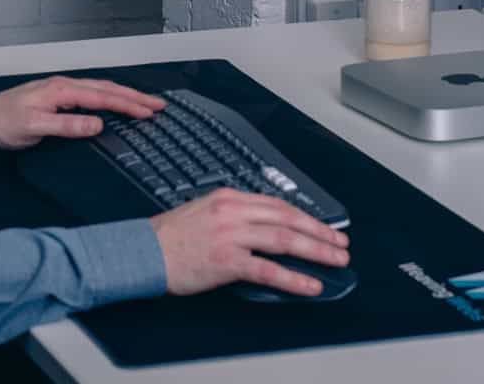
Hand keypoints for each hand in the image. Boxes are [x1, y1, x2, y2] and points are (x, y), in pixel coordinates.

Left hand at [0, 76, 165, 150]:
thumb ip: (66, 125)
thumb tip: (96, 124)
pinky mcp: (59, 98)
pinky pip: (92, 95)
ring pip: (101, 90)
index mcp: (61, 90)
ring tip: (146, 103)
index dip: (129, 105)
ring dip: (125, 96)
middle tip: (159, 105)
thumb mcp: (34, 127)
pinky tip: (116, 104)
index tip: (150, 112)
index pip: (103, 96)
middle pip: (107, 89)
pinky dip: (110, 98)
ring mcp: (62, 91)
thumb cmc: (4, 122)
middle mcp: (64, 86)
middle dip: (135, 97)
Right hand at [149, 188, 350, 297]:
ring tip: (335, 260)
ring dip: (316, 250)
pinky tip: (310, 285)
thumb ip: (233, 216)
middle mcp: (233, 212)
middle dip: (319, 231)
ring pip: (284, 239)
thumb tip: (263, 229)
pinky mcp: (226, 260)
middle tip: (340, 243)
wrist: (142, 252)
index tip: (323, 227)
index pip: (277, 204)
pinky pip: (268, 268)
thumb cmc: (169, 237)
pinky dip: (294, 278)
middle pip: (288, 218)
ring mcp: (230, 235)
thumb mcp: (203, 212)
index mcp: (228, 198)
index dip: (306, 216)